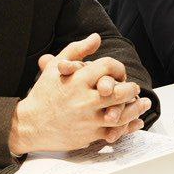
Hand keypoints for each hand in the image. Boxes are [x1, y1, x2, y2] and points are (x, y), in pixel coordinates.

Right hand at [12, 33, 151, 153]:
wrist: (30, 124)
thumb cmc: (44, 94)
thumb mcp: (56, 68)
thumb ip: (77, 50)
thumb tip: (96, 37)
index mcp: (77, 80)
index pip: (107, 67)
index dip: (118, 68)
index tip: (119, 72)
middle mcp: (84, 100)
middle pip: (119, 91)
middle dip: (130, 88)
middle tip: (133, 88)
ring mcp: (88, 120)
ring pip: (121, 114)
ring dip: (136, 108)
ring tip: (143, 103)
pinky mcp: (90, 136)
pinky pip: (115, 131)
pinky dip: (129, 126)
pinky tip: (137, 121)